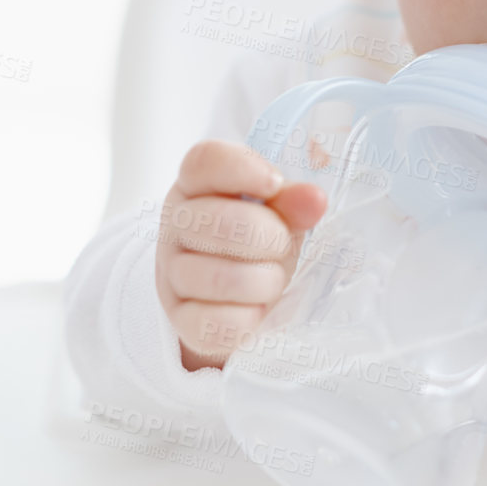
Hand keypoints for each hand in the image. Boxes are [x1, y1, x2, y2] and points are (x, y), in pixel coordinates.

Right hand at [155, 140, 327, 370]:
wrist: (235, 296)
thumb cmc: (257, 241)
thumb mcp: (278, 212)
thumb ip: (294, 201)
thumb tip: (314, 199)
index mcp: (196, 184)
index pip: (204, 161)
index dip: (243, 168)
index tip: (274, 182)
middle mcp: (175, 224)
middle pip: (223, 222)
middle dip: (272, 238)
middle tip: (281, 246)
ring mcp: (172, 273)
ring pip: (224, 279)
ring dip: (266, 282)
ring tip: (271, 279)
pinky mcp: (181, 319)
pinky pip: (218, 324)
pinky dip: (250, 320)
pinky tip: (254, 309)